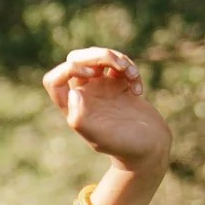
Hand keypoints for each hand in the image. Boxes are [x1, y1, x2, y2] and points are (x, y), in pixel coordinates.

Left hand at [43, 48, 171, 204]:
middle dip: (97, 55)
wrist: (149, 149)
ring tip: (132, 74)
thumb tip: (73, 92)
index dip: (68, 69)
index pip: (55, 80)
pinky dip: (131, 71)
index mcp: (73, 107)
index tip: (90, 74)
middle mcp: (84, 95)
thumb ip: (80, 118)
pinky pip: (121, 66)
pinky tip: (139, 91)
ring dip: (118, 59)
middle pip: (77, 59)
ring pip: (99, 59)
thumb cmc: (122, 146)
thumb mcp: (99, 137)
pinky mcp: (121, 86)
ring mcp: (102, 89)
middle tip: (118, 65)